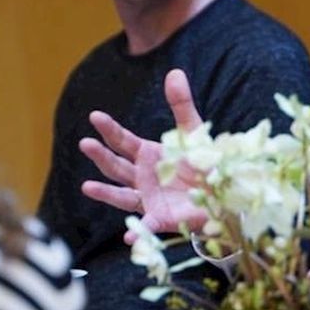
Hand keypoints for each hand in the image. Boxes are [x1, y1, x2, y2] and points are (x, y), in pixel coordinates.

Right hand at [80, 69, 209, 243]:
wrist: (223, 193)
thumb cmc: (203, 163)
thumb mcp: (194, 132)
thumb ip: (182, 105)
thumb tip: (174, 72)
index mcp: (147, 154)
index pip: (123, 141)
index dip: (109, 129)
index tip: (95, 116)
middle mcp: (142, 177)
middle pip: (116, 166)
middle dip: (100, 155)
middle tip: (85, 143)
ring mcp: (148, 199)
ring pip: (121, 195)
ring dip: (105, 192)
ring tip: (87, 186)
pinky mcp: (161, 219)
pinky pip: (146, 227)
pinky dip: (137, 233)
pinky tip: (127, 237)